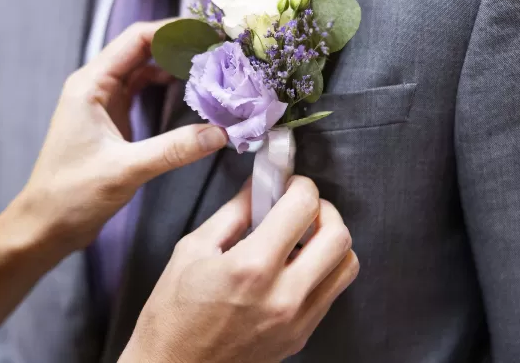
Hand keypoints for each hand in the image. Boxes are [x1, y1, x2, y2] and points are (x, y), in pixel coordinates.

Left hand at [10, 20, 228, 249]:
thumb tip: (222, 133)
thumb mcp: (126, 169)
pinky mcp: (113, 120)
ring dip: (176, 67)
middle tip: (220, 50)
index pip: (137, 39)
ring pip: (145, 70)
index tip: (210, 33)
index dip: (174, 31)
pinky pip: (143, 92)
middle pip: (143, 50)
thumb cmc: (72, 194)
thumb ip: (174, 149)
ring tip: (212, 68)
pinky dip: (168, 89)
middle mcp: (96, 85)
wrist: (46, 225)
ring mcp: (104, 102)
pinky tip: (192, 95)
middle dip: (181, 46)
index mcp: (91, 84)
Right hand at [122, 176, 358, 362]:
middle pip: (338, 236)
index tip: (289, 183)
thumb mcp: (192, 250)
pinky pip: (331, 292)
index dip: (300, 185)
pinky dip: (323, 270)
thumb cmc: (172, 315)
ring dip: (331, 242)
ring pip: (347, 266)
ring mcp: (297, 320)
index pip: (302, 208)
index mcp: (251, 267)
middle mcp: (283, 295)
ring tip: (303, 237)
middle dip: (324, 209)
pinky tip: (295, 266)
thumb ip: (234, 213)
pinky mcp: (300, 336)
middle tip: (302, 206)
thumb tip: (260, 186)